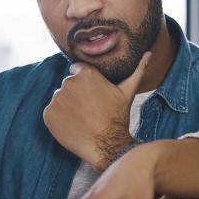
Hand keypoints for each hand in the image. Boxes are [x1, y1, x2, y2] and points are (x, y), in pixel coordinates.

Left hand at [43, 52, 150, 170]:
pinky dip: (58, 119)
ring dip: (67, 107)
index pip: (77, 71)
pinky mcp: (48, 114)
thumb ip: (137, 70)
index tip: (93, 96)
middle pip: (68, 85)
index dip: (86, 84)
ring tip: (82, 118)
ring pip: (60, 99)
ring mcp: (57, 99)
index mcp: (85, 73)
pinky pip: (51, 113)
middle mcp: (68, 82)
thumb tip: (150, 53)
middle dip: (76, 94)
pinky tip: (73, 126)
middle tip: (90, 109)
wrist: (107, 145)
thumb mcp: (128, 91)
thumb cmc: (118, 117)